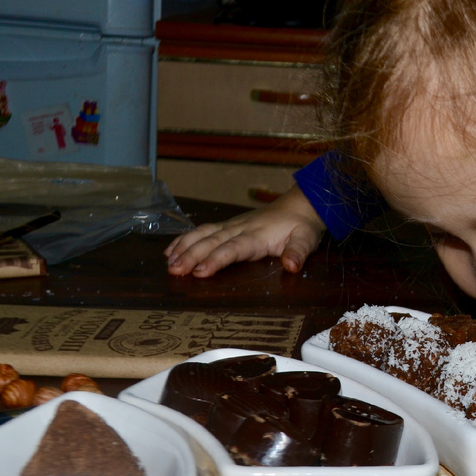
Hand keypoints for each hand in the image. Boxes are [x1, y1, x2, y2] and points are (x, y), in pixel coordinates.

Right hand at [164, 185, 325, 276]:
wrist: (301, 204)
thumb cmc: (302, 225)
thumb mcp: (306, 239)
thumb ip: (298, 252)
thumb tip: (291, 266)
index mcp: (258, 235)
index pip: (233, 248)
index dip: (216, 259)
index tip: (200, 271)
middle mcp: (241, 228)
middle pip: (212, 241)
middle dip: (191, 255)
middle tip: (174, 270)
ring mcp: (233, 225)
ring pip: (204, 234)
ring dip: (184, 247)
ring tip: (169, 263)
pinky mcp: (229, 225)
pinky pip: (203, 230)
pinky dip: (185, 239)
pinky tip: (171, 251)